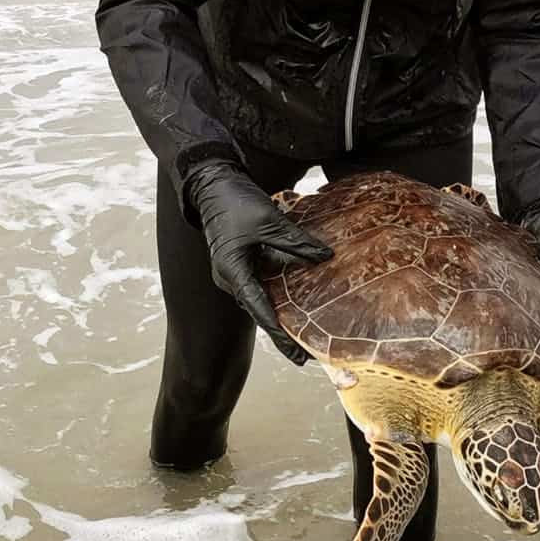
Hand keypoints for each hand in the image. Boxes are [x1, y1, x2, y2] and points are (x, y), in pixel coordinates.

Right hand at [185, 160, 329, 364]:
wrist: (213, 184)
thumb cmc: (236, 201)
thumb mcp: (269, 220)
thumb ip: (295, 241)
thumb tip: (326, 256)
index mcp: (233, 271)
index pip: (259, 307)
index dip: (278, 330)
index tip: (295, 350)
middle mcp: (231, 278)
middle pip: (259, 310)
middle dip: (280, 333)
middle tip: (303, 356)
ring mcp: (235, 272)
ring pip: (261, 299)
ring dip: (280, 316)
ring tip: (301, 338)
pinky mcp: (242, 263)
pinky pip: (262, 284)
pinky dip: (278, 295)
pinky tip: (297, 303)